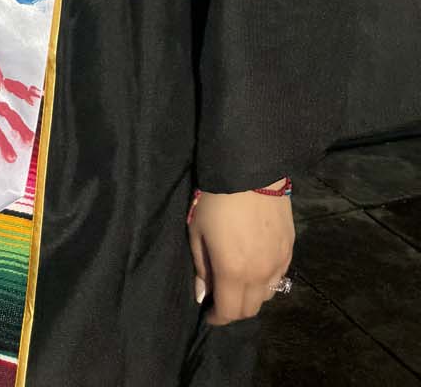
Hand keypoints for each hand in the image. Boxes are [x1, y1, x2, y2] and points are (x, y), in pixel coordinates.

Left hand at [189, 182, 294, 324]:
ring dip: (252, 296)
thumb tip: (203, 294)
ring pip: (267, 295)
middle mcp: (260, 274)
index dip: (217, 318)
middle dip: (234, 309)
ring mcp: (279, 262)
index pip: (230, 312)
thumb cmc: (215, 199)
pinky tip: (256, 267)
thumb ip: (201, 266)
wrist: (250, 170)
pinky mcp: (290, 248)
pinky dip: (267, 280)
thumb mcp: (197, 230)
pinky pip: (279, 276)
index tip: (208, 313)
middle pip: (251, 309)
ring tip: (238, 282)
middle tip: (221, 297)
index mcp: (234, 271)